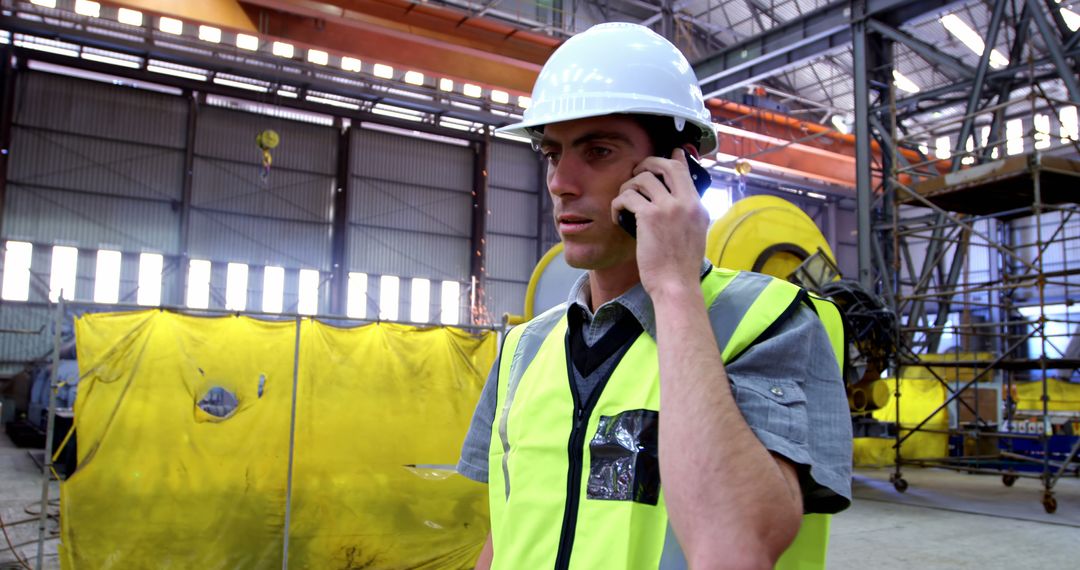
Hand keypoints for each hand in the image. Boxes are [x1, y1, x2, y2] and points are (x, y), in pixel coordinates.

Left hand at [610, 149, 708, 298]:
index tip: (670, 152)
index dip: (674, 158)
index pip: (686, 172)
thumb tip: (679, 203)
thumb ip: (688, 216)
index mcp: (697, 207)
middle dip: (647, 164)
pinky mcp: (650, 217)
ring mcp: (669, 208)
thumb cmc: (680, 268)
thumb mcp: (694, 235)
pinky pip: (627, 197)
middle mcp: (686, 202)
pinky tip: (617, 216)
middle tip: (636, 173)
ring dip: (628, 187)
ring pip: (643, 179)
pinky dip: (618, 204)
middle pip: (666, 165)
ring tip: (624, 201)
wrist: (676, 286)